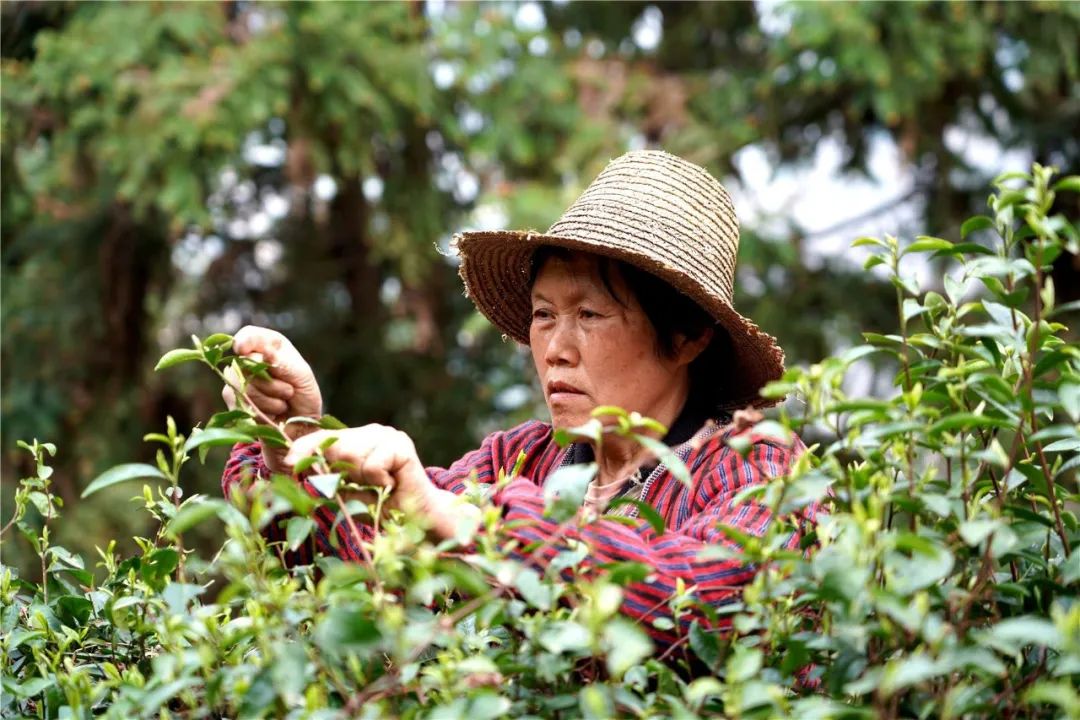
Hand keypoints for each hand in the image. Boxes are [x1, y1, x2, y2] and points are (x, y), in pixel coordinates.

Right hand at [222, 326, 322, 471]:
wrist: (301, 426)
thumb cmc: (304, 395)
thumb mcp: (301, 375)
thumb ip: (281, 363)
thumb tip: (258, 355)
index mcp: (270, 345)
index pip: (250, 336)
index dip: (245, 341)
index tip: (242, 348)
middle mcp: (249, 359)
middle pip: (245, 364)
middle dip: (270, 381)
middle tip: (289, 391)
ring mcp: (237, 380)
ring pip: (245, 386)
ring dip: (271, 398)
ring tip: (283, 402)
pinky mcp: (233, 400)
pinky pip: (243, 403)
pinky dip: (264, 410)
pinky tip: (273, 413)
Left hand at [285, 425, 478, 540]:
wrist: (420, 517)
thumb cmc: (382, 506)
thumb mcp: (347, 493)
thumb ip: (327, 479)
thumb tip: (297, 471)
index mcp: (356, 440)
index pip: (323, 438)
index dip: (304, 449)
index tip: (288, 462)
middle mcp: (371, 432)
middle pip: (336, 446)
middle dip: (342, 472)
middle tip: (366, 487)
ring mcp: (387, 435)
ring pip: (352, 455)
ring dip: (362, 479)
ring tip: (381, 486)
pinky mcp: (401, 444)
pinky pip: (372, 465)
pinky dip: (378, 482)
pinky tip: (393, 485)